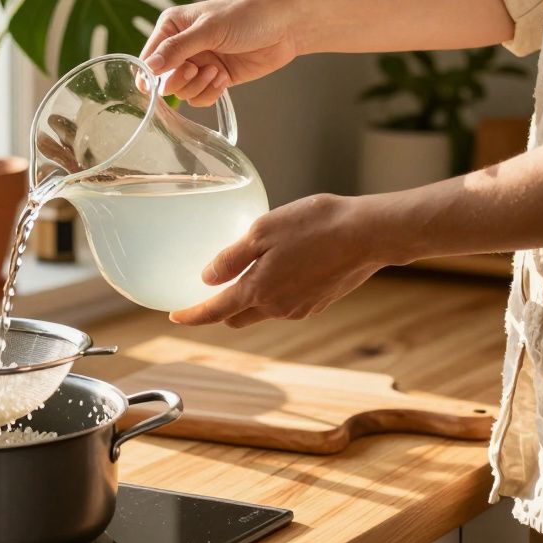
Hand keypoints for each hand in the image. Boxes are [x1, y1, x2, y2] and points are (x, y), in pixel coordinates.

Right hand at [140, 0, 298, 106]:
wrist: (285, 27)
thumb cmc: (247, 16)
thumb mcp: (209, 29)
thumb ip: (177, 49)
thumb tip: (149, 68)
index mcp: (172, 26)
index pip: (147, 57)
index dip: (151, 74)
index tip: (161, 80)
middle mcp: (181, 47)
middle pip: (162, 80)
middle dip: (179, 80)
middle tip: (195, 70)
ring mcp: (198, 64)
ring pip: (181, 92)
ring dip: (198, 86)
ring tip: (216, 71)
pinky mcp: (214, 79)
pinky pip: (200, 97)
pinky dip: (210, 93)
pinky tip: (223, 79)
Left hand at [169, 194, 399, 327]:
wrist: (368, 234)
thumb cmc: (315, 225)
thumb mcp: (262, 231)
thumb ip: (231, 258)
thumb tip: (207, 279)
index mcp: (258, 291)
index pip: (214, 312)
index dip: (192, 315)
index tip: (174, 316)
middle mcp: (277, 308)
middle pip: (236, 317)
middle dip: (219, 310)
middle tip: (208, 293)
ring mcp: (300, 308)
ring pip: (263, 311)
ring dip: (249, 299)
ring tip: (247, 273)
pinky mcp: (319, 303)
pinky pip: (286, 304)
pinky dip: (274, 293)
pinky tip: (281, 269)